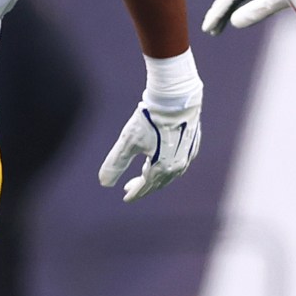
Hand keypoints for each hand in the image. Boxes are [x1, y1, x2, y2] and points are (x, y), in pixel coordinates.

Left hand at [97, 54, 202, 202]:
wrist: (175, 98)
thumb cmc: (149, 119)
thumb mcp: (127, 142)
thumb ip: (115, 164)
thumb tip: (104, 184)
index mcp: (163, 168)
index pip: (146, 186)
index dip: (135, 193)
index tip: (125, 198)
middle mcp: (179, 165)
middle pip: (159, 182)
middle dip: (143, 186)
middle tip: (128, 187)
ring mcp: (188, 154)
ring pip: (171, 174)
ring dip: (156, 178)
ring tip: (143, 176)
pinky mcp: (192, 143)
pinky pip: (180, 163)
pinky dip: (168, 168)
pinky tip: (162, 162)